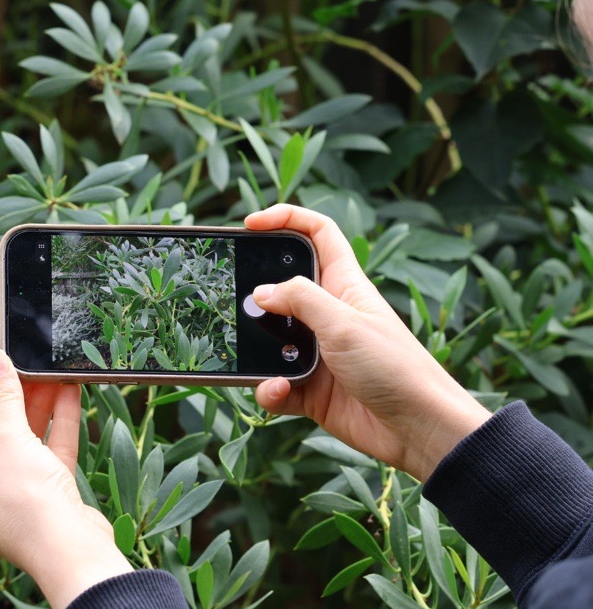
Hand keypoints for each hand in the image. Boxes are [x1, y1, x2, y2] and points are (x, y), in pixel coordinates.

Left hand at [0, 349, 131, 607]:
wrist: (72, 551)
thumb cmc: (28, 502)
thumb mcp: (10, 440)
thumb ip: (3, 396)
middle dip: (17, 392)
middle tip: (30, 359)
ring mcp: (16, 491)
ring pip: (26, 437)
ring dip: (41, 403)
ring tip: (53, 369)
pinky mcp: (48, 493)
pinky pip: (49, 450)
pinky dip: (59, 423)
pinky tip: (70, 392)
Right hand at [245, 205, 491, 480]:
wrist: (419, 429)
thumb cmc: (394, 366)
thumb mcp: (344, 322)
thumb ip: (299, 299)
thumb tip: (260, 292)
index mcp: (344, 285)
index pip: (316, 234)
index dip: (286, 219)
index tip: (251, 224)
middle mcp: (328, 315)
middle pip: (282, 287)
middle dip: (255, 291)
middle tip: (230, 298)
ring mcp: (317, 353)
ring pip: (270, 340)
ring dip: (257, 350)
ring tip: (255, 357)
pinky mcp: (310, 390)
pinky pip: (275, 384)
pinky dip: (269, 389)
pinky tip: (277, 390)